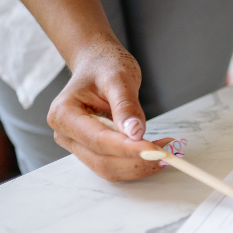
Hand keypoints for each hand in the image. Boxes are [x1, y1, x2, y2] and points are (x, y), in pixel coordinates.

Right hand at [47, 42, 173, 180]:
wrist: (98, 64)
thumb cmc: (105, 66)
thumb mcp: (119, 77)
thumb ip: (126, 105)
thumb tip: (135, 134)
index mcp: (64, 114)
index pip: (98, 140)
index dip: (128, 149)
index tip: (155, 151)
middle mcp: (65, 134)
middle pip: (102, 161)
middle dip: (137, 161)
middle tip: (168, 152)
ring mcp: (77, 145)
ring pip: (109, 168)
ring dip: (139, 165)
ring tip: (166, 151)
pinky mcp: (92, 150)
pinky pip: (114, 164)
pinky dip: (136, 162)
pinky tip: (155, 151)